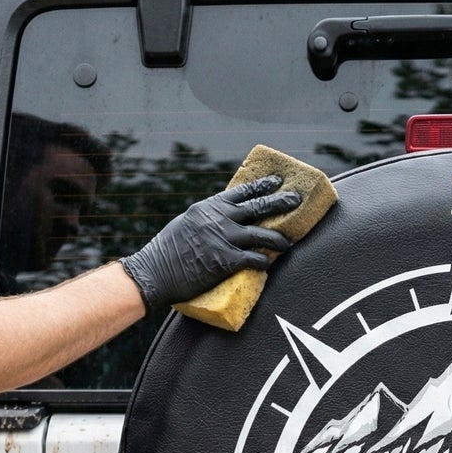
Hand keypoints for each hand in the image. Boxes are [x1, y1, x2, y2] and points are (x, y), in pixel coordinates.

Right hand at [120, 175, 301, 310]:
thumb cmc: (168, 251)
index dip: (262, 185)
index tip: (277, 180)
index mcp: (209, 207)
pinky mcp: (225, 261)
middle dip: (280, 202)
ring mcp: (223, 239)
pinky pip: (253, 259)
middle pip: (257, 207)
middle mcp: (218, 219)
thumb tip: (225, 220)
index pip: (241, 192)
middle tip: (296, 199)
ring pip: (261, 235)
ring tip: (288, 243)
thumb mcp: (187, 223)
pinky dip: (263, 262)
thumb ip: (208, 219)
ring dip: (279, 239)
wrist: (155, 271)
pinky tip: (268, 265)